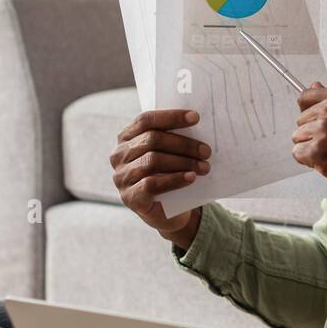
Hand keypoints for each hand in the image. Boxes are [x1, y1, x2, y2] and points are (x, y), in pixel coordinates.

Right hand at [110, 109, 210, 247]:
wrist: (168, 211)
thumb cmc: (170, 174)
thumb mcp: (170, 153)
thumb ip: (175, 138)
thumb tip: (197, 123)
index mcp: (127, 137)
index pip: (146, 120)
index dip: (171, 116)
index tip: (196, 117)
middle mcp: (120, 155)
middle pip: (152, 140)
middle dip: (183, 144)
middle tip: (206, 151)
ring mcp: (122, 177)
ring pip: (153, 160)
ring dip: (183, 162)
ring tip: (204, 167)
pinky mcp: (130, 197)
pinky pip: (152, 183)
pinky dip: (175, 179)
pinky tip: (191, 178)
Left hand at [292, 83, 326, 220]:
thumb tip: (314, 85)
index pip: (306, 96)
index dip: (310, 112)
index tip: (317, 123)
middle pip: (301, 120)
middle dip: (313, 134)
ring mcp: (324, 129)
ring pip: (298, 138)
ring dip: (312, 149)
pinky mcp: (319, 151)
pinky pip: (298, 154)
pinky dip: (310, 163)